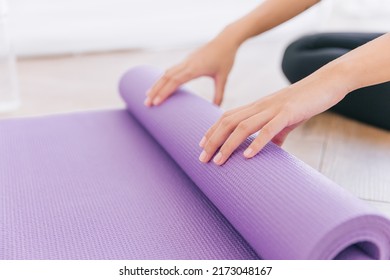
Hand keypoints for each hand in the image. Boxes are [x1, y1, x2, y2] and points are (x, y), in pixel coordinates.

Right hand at [145, 33, 238, 106]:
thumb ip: (219, 94)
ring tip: (147, 96)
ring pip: (166, 73)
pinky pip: (171, 69)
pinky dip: (162, 78)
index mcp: (195, 68)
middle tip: (146, 104)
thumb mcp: (223, 78)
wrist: (226, 40)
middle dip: (155, 91)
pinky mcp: (186, 59)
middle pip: (166, 77)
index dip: (164, 92)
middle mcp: (187, 64)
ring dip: (156, 84)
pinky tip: (158, 85)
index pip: (175, 81)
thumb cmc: (226, 58)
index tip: (156, 102)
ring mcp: (185, 61)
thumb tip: (216, 110)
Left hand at [198, 75, 346, 164]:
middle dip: (213, 141)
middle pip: (228, 122)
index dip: (212, 130)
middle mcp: (260, 106)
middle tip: (202, 159)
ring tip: (218, 161)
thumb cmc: (305, 101)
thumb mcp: (286, 119)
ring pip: (243, 126)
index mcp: (257, 106)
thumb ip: (276, 134)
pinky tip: (247, 156)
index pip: (227, 117)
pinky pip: (269, 129)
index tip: (201, 145)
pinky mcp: (288, 113)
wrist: (327, 82)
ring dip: (228, 145)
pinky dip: (257, 143)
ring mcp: (273, 109)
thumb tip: (271, 149)